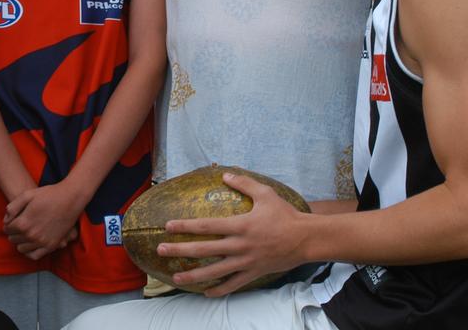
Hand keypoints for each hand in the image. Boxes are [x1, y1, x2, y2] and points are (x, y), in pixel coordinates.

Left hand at [3, 183, 82, 259]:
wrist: (70, 199)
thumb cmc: (48, 195)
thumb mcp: (27, 195)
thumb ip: (13, 207)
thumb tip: (5, 220)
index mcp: (23, 223)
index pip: (7, 229)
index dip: (7, 224)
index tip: (11, 221)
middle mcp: (31, 235)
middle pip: (13, 239)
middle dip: (13, 233)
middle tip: (17, 226)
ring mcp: (42, 242)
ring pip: (21, 248)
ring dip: (20, 241)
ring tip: (24, 233)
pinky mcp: (51, 246)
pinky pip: (34, 255)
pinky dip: (29, 252)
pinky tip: (30, 244)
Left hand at [160, 172, 307, 296]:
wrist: (306, 239)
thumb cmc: (285, 214)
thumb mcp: (265, 193)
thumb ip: (243, 183)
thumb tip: (224, 174)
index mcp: (240, 225)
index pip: (206, 226)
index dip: (186, 226)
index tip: (168, 226)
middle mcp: (240, 245)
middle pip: (204, 250)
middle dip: (180, 250)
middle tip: (161, 250)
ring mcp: (246, 261)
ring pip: (215, 272)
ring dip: (193, 276)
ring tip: (175, 279)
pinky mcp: (254, 273)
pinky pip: (234, 284)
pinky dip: (219, 290)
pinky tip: (206, 293)